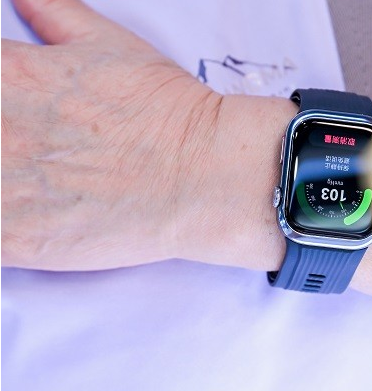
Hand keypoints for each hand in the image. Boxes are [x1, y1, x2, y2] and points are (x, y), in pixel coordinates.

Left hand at [2, 0, 221, 269]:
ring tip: (30, 184)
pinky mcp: (13, 240)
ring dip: (1, 182)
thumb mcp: (108, 46)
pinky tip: (28, 219)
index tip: (12, 114)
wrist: (205, 175)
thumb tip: (24, 0)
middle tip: (25, 150)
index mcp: (5, 74)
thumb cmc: (166, 113)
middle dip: (0, 139)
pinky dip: (3, 232)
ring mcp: (0, 188)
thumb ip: (54, 14)